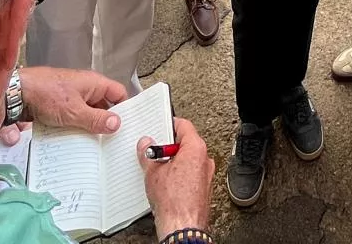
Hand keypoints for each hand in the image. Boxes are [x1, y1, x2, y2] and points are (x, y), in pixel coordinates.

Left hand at [19, 66, 127, 133]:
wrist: (17, 92)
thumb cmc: (46, 94)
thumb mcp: (74, 111)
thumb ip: (96, 119)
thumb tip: (117, 124)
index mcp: (94, 83)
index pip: (119, 94)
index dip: (125, 108)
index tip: (128, 127)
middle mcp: (85, 88)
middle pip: (104, 106)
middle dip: (106, 123)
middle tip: (112, 142)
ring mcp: (72, 98)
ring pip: (88, 114)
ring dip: (90, 128)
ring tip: (96, 147)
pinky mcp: (60, 107)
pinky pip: (75, 118)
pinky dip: (77, 129)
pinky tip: (77, 143)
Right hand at [139, 116, 212, 237]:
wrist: (183, 226)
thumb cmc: (173, 201)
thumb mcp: (153, 172)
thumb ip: (149, 154)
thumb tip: (145, 144)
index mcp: (196, 149)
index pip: (184, 126)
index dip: (169, 124)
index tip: (160, 126)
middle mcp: (205, 159)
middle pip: (186, 142)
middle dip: (169, 146)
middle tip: (155, 150)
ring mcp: (206, 175)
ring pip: (189, 159)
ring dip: (174, 161)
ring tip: (158, 169)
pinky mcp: (203, 188)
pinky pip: (191, 173)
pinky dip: (180, 174)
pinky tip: (166, 182)